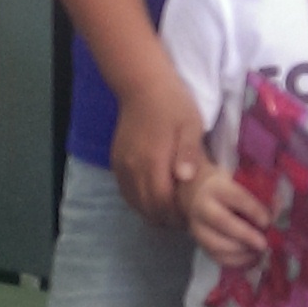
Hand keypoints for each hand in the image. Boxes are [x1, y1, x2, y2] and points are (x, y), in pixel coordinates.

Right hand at [110, 74, 208, 224]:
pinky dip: (139, 201)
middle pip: (147, 207)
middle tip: (183, 220)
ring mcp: (122, 166)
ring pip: (134, 202)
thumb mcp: (191, 124)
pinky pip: (125, 191)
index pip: (162, 202)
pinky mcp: (116, 162)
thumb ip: (189, 152)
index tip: (191, 218)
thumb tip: (185, 178)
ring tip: (169, 213)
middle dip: (165, 219)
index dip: (176, 216)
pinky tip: (152, 200)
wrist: (142, 85)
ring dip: (151, 212)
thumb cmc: (173, 104)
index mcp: (153, 160)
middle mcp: (133, 168)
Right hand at [184, 165, 270, 267]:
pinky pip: (218, 258)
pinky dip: (237, 262)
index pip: (236, 198)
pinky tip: (252, 259)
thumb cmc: (229, 190)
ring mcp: (198, 229)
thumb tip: (277, 213)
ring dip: (242, 252)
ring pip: (217, 244)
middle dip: (246, 235)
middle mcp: (203, 207)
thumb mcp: (243, 185)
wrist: (197, 196)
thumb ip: (262, 196)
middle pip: (222, 222)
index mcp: (218, 188)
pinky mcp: (201, 245)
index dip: (253, 210)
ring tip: (259, 252)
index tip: (268, 222)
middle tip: (264, 244)